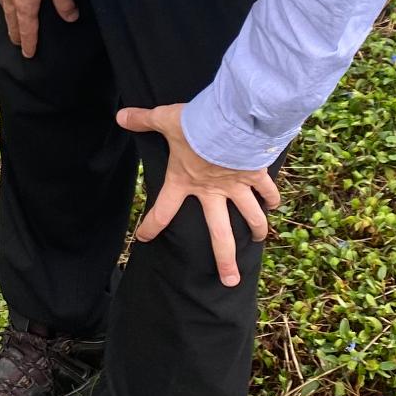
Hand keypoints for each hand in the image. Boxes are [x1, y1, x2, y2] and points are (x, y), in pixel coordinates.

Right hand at [0, 0, 78, 57]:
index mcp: (25, 5)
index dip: (29, 44)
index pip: (28, 30)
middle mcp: (11, 0)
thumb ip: (63, 0)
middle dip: (16, 35)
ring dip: (8, 20)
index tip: (28, 54)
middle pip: (12, 23)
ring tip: (10, 24)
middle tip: (17, 43)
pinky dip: (4, 3)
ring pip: (4, 10)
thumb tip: (71, 18)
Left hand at [116, 102, 280, 287]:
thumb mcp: (165, 119)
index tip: (142, 238)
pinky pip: (266, 190)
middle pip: (219, 234)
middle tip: (229, 281)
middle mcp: (211, 191)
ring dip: (257, 229)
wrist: (231, 121)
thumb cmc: (196, 124)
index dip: (150, 226)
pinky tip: (274, 205)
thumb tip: (120, 115)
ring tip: (258, 240)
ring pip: (250, 217)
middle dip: (224, 260)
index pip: (162, 211)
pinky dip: (272, 197)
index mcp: (184, 182)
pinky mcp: (255, 174)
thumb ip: (143, 119)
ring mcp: (236, 186)